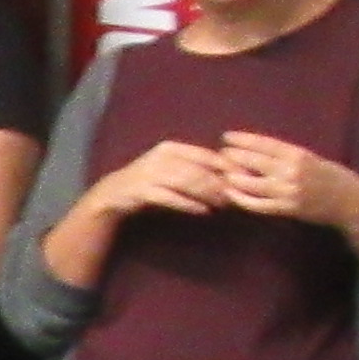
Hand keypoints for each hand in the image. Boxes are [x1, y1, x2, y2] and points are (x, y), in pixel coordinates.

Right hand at [89, 137, 237, 225]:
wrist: (114, 193)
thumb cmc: (149, 180)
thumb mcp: (171, 168)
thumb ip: (195, 168)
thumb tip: (229, 174)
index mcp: (171, 148)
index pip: (205, 154)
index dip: (226, 165)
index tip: (243, 177)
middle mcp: (161, 158)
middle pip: (198, 170)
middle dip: (218, 184)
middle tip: (234, 196)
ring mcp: (150, 174)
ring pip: (186, 183)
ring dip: (206, 194)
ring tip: (221, 204)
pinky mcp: (142, 191)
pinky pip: (170, 198)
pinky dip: (189, 204)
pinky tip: (203, 211)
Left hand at [212, 131, 355, 223]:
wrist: (351, 201)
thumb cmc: (331, 177)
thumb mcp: (312, 159)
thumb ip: (288, 156)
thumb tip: (260, 152)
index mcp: (298, 154)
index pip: (265, 144)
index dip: (243, 140)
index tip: (227, 137)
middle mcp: (291, 170)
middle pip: (255, 162)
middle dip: (234, 158)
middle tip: (219, 155)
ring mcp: (289, 190)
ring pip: (253, 184)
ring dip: (234, 178)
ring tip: (221, 174)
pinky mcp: (288, 208)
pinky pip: (259, 204)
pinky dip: (243, 199)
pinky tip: (232, 195)